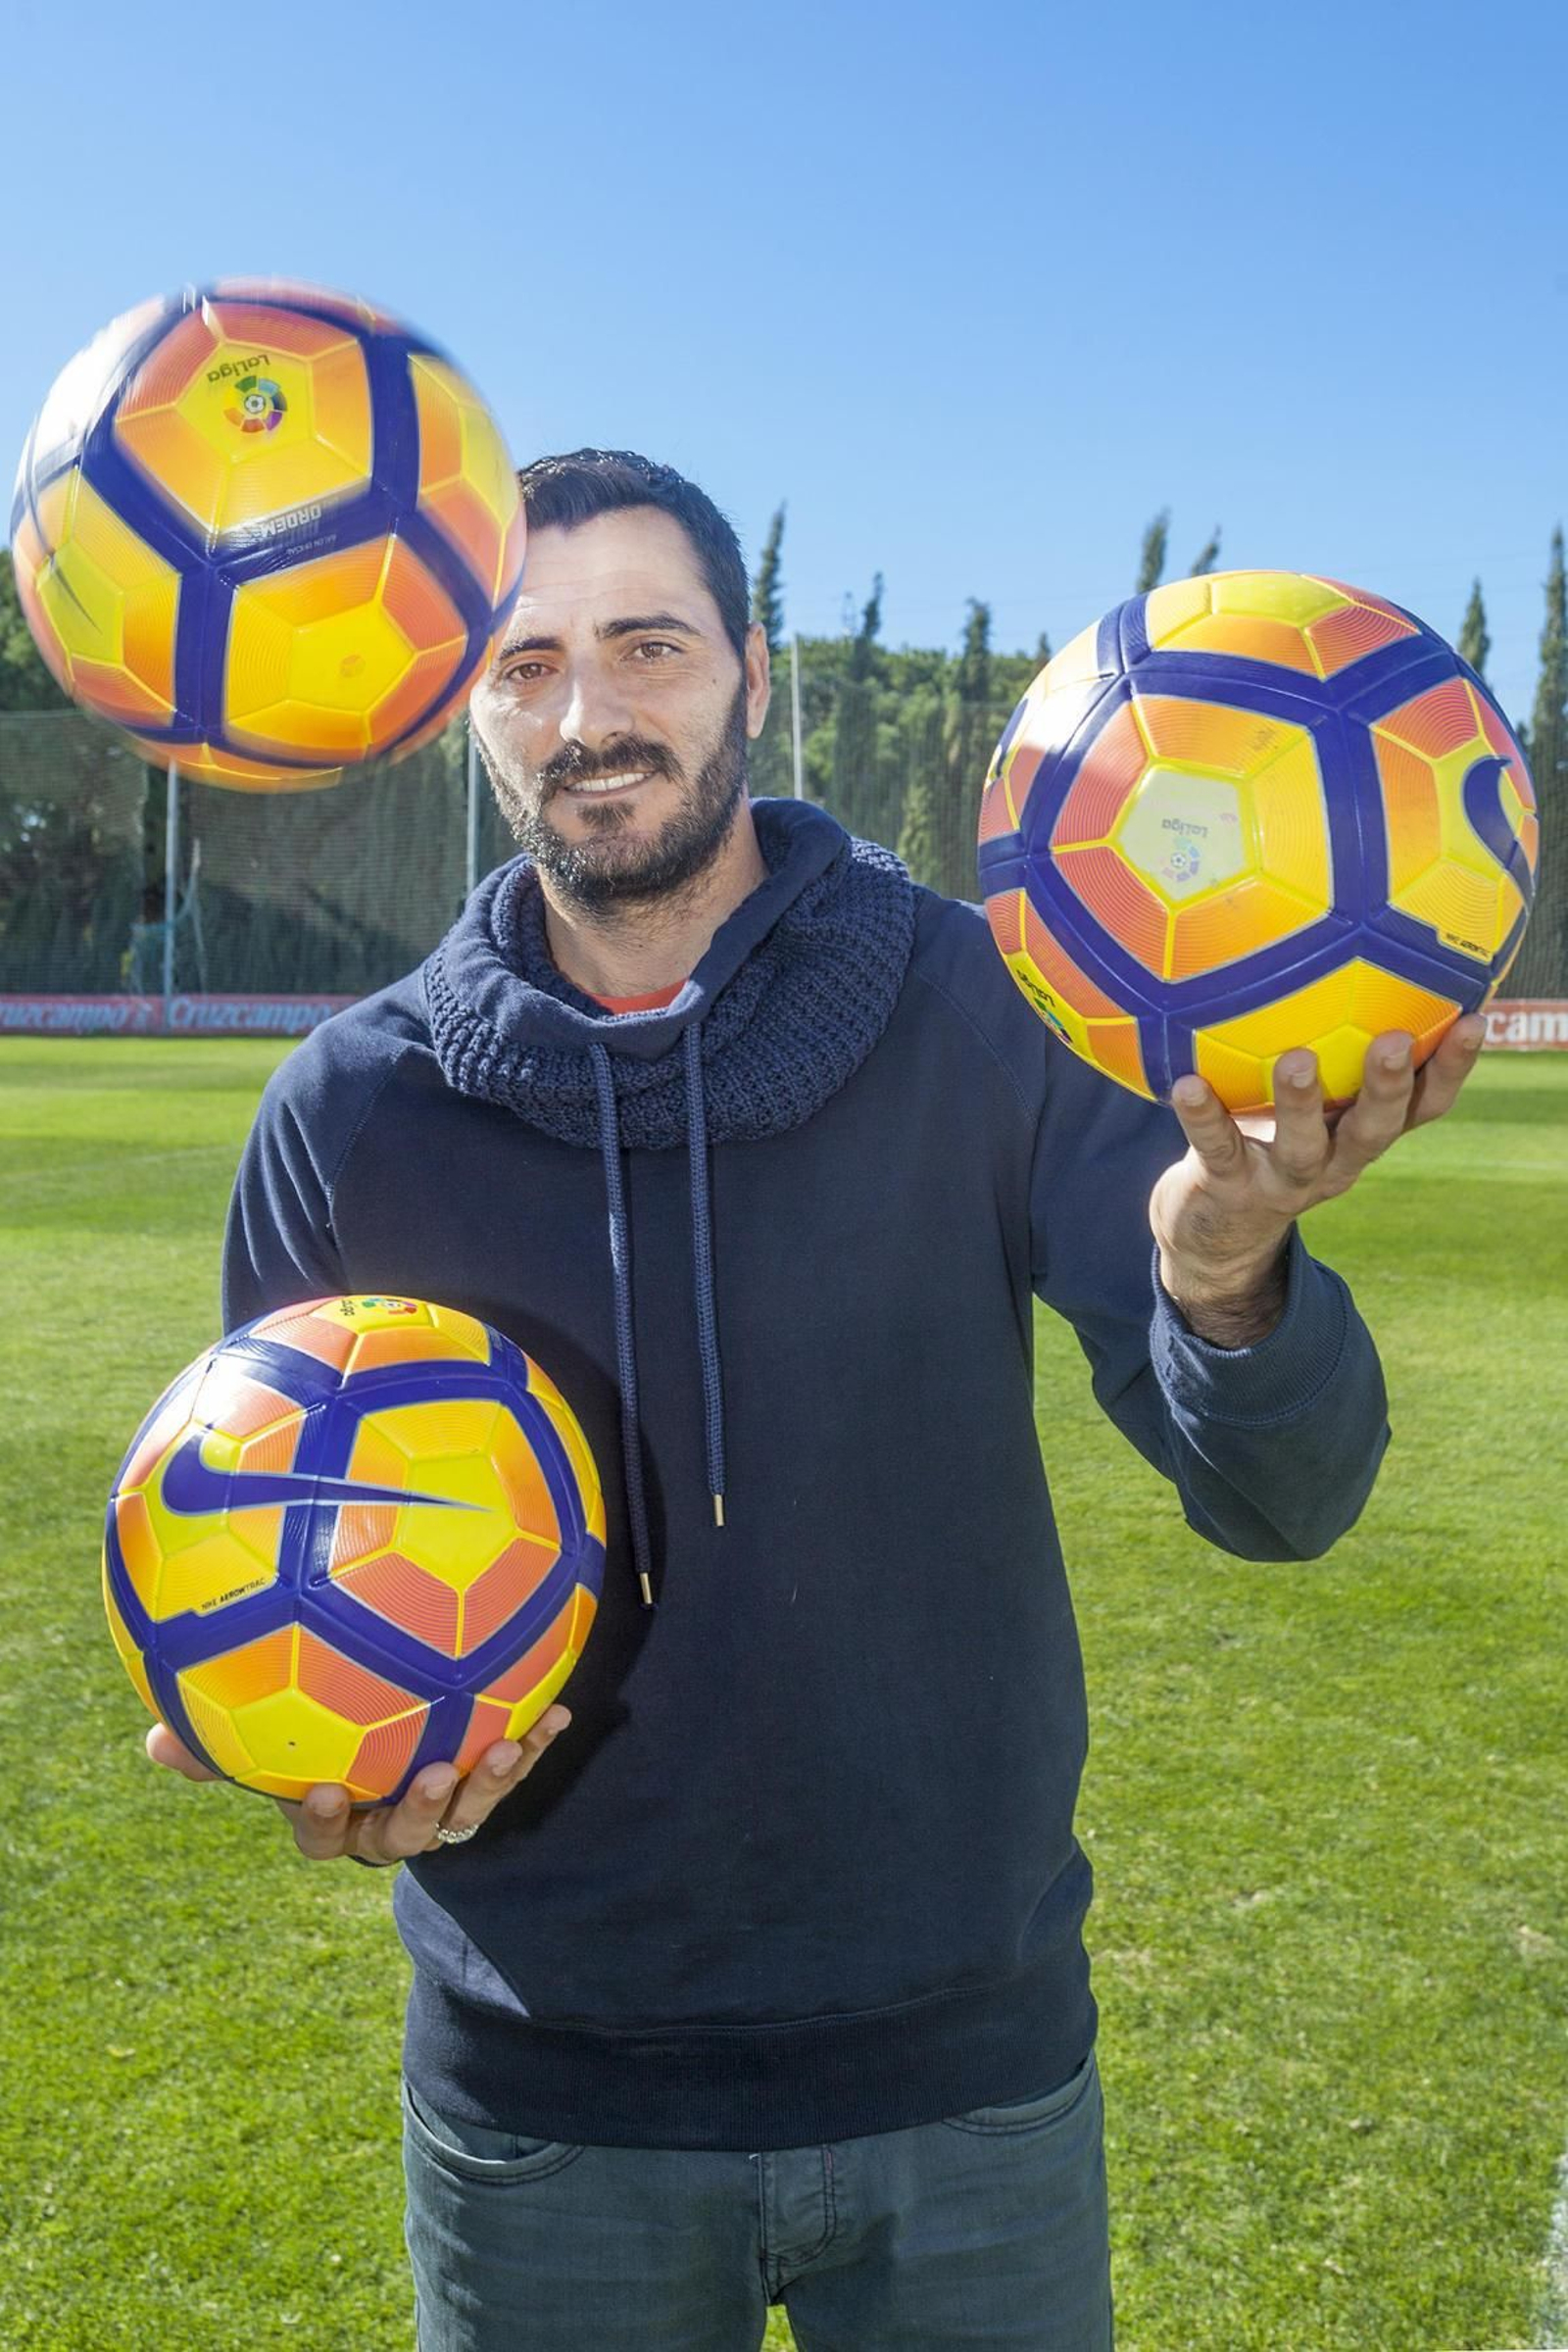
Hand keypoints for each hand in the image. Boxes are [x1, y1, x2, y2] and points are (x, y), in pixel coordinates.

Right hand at [145, 1710, 570, 1863]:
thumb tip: (153, 1744)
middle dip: (421, 1811)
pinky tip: (555, 1711)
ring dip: (487, 1780)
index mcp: (335, 1818)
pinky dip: (533, 1743)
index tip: (323, 1787)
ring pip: (466, 1809)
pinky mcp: (484, 1781)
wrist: (390, 1730)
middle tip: (432, 1776)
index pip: (321, 1837)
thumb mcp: (265, 1737)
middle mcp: (389, 1824)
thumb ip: (215, 1745)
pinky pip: (511, 1767)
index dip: (323, 1821)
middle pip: (405, 1834)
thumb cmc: (310, 1733)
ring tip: (502, 1744)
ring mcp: (441, 1807)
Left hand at [1149, 1017, 1486, 1342]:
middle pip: (1375, 1129)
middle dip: (1389, 1087)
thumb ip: (1333, 1048)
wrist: (1215, 1234)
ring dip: (1302, 1104)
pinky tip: (1186, 1083)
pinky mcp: (1230, 1190)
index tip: (1475, 1019)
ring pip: (1301, 1147)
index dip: (1453, 1069)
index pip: (1424, 1105)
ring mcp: (1283, 1182)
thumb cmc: (1268, 1141)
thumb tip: (1353, 955)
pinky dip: (1204, 1116)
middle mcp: (1334, 1163)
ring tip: (1298, 1059)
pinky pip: (1217, 1149)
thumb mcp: (1312, 1103)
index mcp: (1361, 1136)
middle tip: (1395, 1040)